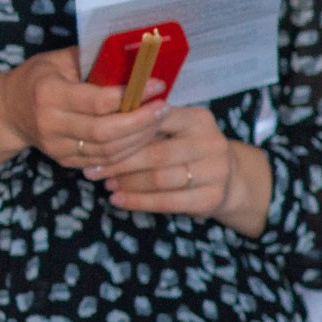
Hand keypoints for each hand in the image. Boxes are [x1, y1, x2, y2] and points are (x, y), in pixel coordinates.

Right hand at [0, 49, 167, 177]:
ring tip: (159, 121)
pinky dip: (127, 151)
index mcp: (48, 94)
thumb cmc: (38, 77)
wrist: (8, 110)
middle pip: (105, 131)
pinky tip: (143, 137)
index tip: (156, 85)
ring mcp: (57, 147)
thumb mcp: (58, 60)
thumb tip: (136, 56)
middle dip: (141, 122)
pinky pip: (103, 161)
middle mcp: (50, 124)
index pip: (97, 101)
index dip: (131, 96)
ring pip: (108, 151)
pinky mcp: (65, 161)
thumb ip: (93, 59)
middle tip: (164, 107)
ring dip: (139, 138)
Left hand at [94, 105, 238, 219]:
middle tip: (93, 169)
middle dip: (119, 163)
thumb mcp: (176, 129)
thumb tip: (101, 130)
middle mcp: (211, 142)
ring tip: (106, 184)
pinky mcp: (212, 197)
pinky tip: (118, 200)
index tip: (94, 141)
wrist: (229, 178)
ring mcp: (215, 171)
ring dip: (127, 183)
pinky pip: (167, 202)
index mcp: (198, 118)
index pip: (155, 122)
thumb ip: (148, 126)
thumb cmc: (187, 148)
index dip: (123, 133)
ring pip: (159, 179)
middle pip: (155, 154)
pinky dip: (138, 202)